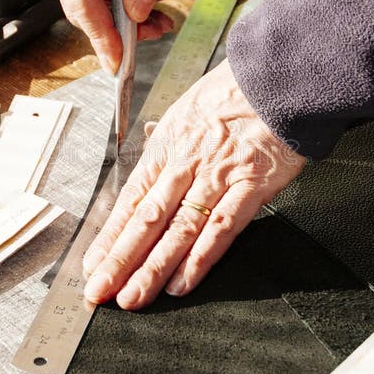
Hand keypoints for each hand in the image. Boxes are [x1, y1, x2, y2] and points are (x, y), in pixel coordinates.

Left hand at [82, 60, 306, 309]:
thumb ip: (171, 137)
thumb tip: (151, 146)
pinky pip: (221, 228)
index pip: (131, 199)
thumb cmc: (237, 91)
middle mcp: (186, 164)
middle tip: (100, 291)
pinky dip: (200, 258)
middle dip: (120, 260)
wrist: (279, 76)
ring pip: (177, 230)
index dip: (110, 235)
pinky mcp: (251, 186)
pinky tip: (181, 283)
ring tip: (134, 297)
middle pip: (146, 220)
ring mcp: (217, 177)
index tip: (93, 263)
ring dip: (152, 268)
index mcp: (168, 146)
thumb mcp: (190, 107)